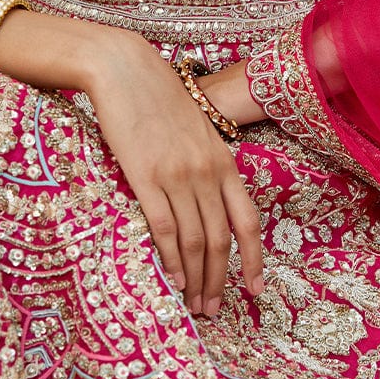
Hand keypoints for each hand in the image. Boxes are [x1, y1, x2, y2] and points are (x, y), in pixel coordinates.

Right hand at [88, 34, 264, 317]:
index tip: (254, 289)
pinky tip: (172, 279)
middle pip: (221, 240)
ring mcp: (178, 176)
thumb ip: (206, 164)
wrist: (125, 69)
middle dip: (220, 280)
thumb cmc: (158, 97)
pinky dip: (171, 259)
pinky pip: (164, 228)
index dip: (253, 260)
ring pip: (195, 241)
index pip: (248, 221)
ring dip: (196, 279)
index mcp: (224, 161)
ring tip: (193, 304)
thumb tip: (207, 200)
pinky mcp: (146, 177)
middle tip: (214, 309)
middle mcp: (207, 173)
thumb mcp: (197, 130)